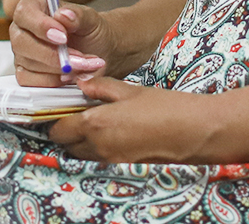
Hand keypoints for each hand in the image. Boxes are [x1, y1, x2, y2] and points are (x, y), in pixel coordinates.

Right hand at [10, 0, 113, 85]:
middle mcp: (22, 30)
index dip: (41, 26)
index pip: (24, 12)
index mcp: (34, 8)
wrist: (98, 50)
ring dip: (59, 69)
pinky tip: (70, 77)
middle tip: (79, 58)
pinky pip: (29, 81)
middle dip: (52, 54)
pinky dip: (52, 81)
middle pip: (21, 42)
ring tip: (85, 66)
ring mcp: (22, 53)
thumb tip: (63, 15)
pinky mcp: (25, 73)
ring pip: (28, 63)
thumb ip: (78, 15)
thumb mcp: (91, 19)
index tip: (63, 37)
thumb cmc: (90, 31)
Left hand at [49, 77, 222, 163]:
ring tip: (96, 119)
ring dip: (81, 139)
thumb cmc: (165, 107)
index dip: (55, 118)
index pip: (58, 129)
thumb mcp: (130, 91)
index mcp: (96, 125)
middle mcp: (98, 147)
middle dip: (66, 130)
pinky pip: (99, 156)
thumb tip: (80, 83)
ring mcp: (110, 159)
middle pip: (66, 145)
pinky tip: (113, 129)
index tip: (60, 106)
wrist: (193, 132)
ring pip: (82, 153)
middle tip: (77, 111)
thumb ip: (101, 87)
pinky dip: (97, 146)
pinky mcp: (123, 164)